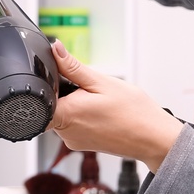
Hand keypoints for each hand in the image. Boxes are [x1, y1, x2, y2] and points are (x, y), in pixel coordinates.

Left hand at [48, 40, 184, 172]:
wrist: (154, 138)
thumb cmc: (133, 112)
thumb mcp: (102, 81)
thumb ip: (73, 67)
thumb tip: (55, 49)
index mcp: (66, 114)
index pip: (39, 98)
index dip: (47, 85)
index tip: (63, 79)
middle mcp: (65, 132)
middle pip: (51, 105)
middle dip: (66, 92)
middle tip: (89, 89)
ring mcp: (73, 141)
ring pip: (63, 115)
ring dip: (76, 104)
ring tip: (99, 102)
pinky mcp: (82, 144)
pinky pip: (73, 125)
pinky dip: (83, 115)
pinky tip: (101, 112)